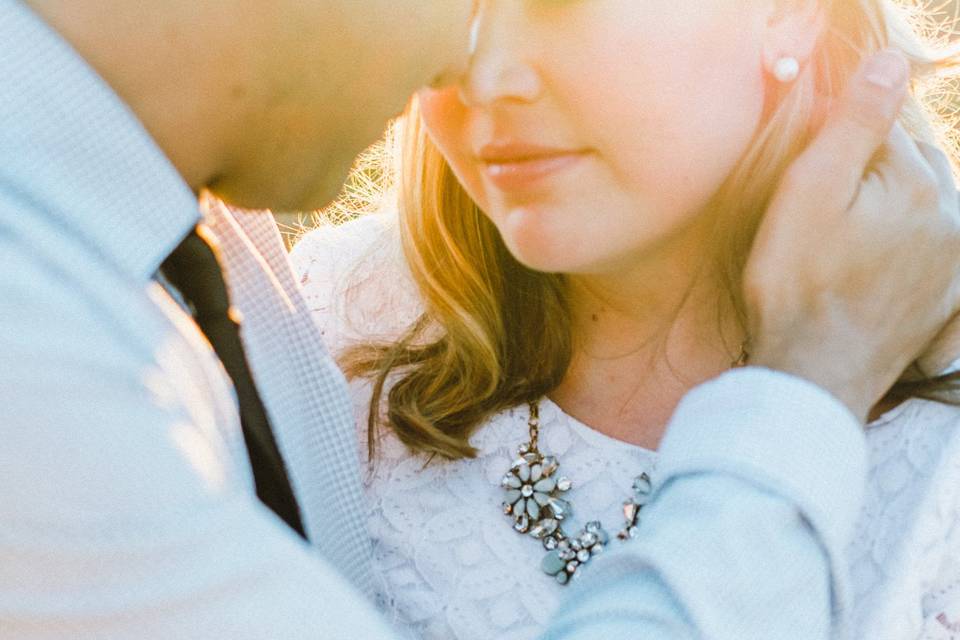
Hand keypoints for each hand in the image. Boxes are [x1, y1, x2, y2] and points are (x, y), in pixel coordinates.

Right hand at [744, 50, 959, 421]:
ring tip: (839, 235)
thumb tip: (886, 63)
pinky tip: (870, 261)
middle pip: (910, 166)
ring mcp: (952, 265)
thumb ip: (853, 124)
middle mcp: (951, 221)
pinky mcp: (944, 300)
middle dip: (870, 169)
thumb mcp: (808, 193)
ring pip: (923, 206)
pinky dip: (904, 243)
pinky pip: (931, 249)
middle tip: (818, 206)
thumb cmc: (796, 285)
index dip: (835, 139)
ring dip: (889, 204)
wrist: (812, 375)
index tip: (802, 169)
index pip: (883, 131)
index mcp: (919, 188)